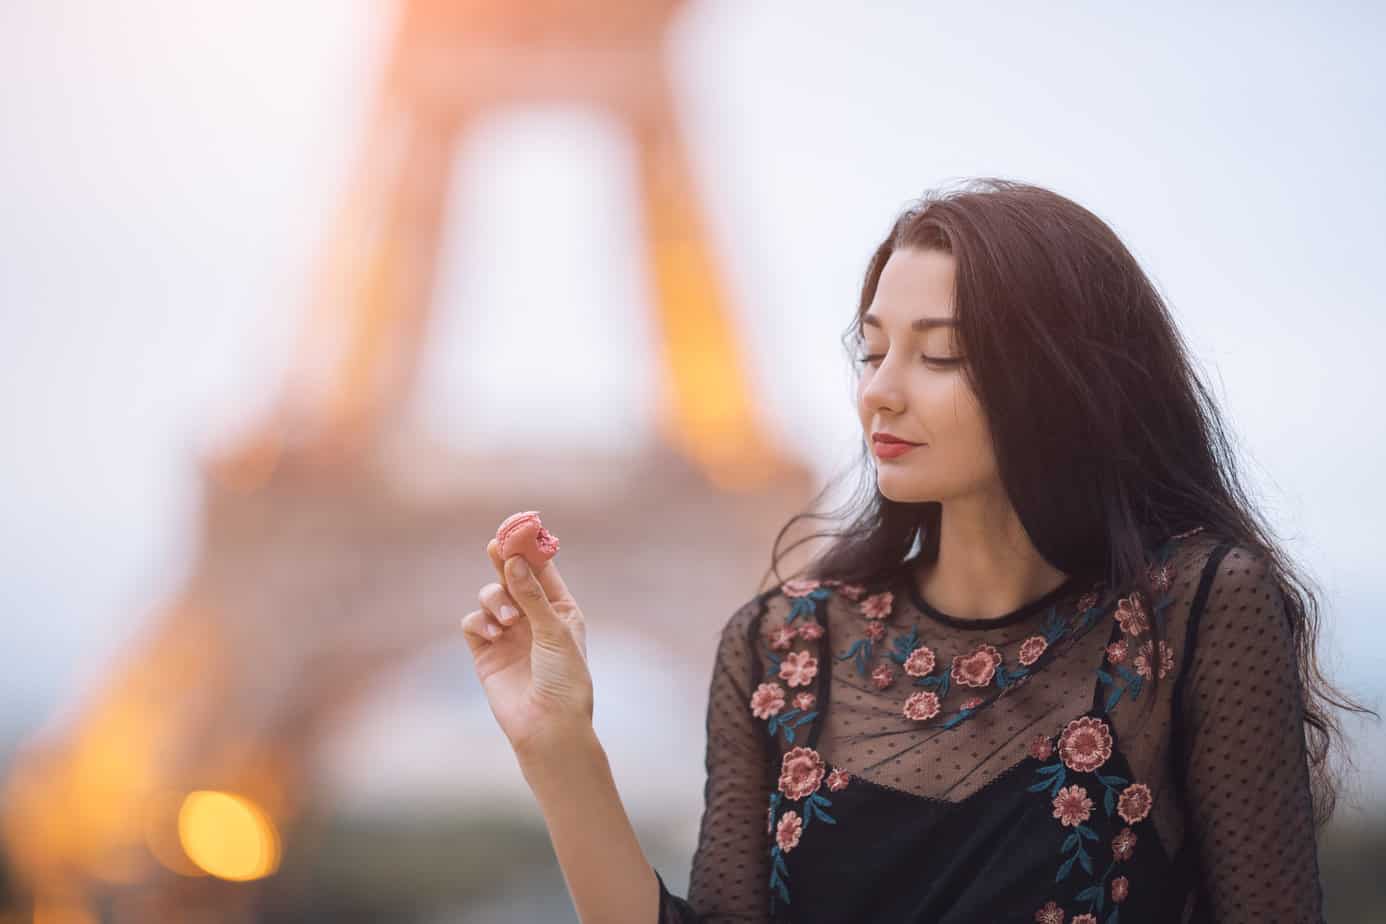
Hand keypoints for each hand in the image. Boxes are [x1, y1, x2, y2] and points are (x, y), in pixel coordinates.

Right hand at [461, 539, 593, 761]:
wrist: (547, 725)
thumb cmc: (564, 679)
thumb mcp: (554, 632)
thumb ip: (532, 596)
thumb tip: (514, 560)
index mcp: (560, 611)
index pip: (543, 572)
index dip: (529, 551)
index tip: (517, 531)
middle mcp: (533, 619)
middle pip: (513, 579)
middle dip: (504, 561)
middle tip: (495, 545)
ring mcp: (508, 635)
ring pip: (490, 597)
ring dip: (495, 599)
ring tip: (508, 619)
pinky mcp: (486, 653)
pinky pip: (473, 623)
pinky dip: (479, 622)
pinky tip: (493, 633)